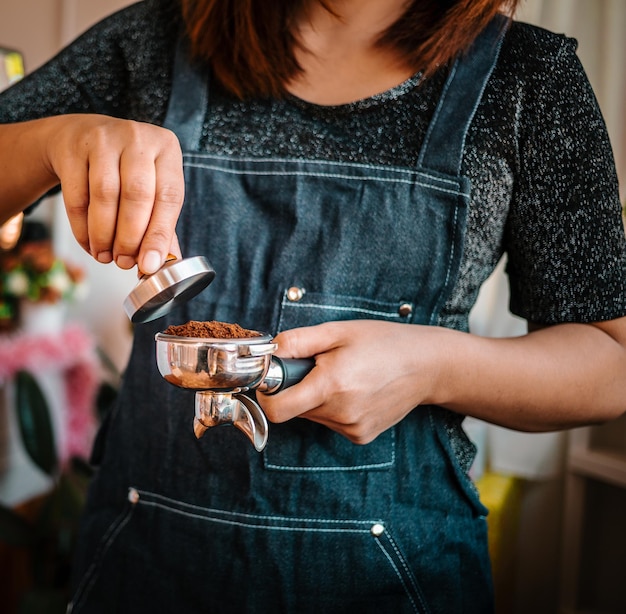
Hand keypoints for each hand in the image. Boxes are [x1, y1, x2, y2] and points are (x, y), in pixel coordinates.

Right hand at [45, 114, 183, 273]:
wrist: (80, 136)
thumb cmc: (126, 169)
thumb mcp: (152, 186)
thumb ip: (160, 224)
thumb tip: (160, 264)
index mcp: (166, 148)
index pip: (169, 196)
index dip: (159, 235)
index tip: (150, 264)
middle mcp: (137, 139)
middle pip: (137, 195)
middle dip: (130, 238)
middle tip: (124, 262)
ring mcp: (103, 140)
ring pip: (105, 196)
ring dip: (104, 235)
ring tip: (106, 256)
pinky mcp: (72, 149)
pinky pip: (76, 197)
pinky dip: (82, 228)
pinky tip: (89, 244)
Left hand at [257, 320, 440, 443]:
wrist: (426, 365)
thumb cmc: (384, 343)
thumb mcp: (339, 331)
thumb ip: (299, 341)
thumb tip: (269, 352)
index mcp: (331, 385)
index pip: (278, 410)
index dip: (268, 394)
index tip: (274, 379)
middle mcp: (341, 414)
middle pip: (295, 409)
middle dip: (298, 388)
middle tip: (321, 367)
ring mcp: (352, 428)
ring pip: (313, 416)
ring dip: (317, 398)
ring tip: (344, 377)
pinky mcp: (361, 436)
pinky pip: (332, 423)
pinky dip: (334, 408)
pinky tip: (356, 391)